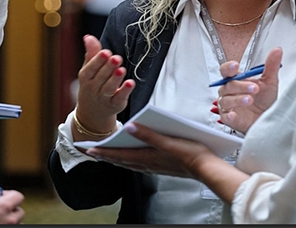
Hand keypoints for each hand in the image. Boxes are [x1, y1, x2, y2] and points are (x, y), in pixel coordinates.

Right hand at [73, 35, 134, 140]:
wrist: (92, 112)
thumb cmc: (91, 85)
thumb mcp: (89, 69)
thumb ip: (91, 53)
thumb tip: (88, 37)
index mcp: (86, 77)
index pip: (90, 68)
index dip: (98, 60)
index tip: (106, 52)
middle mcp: (93, 88)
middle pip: (101, 77)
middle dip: (108, 67)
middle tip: (116, 58)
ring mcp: (104, 98)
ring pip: (109, 88)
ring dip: (115, 79)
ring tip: (121, 69)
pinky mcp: (115, 105)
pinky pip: (119, 98)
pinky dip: (125, 91)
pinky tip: (131, 83)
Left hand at [86, 123, 214, 178]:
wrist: (207, 168)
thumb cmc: (190, 154)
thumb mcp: (168, 141)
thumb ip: (148, 134)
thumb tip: (129, 127)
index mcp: (146, 157)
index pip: (118, 155)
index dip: (102, 152)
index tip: (88, 149)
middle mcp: (147, 164)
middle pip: (120, 160)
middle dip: (105, 155)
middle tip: (91, 152)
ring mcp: (153, 166)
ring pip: (128, 162)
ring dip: (116, 158)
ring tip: (106, 154)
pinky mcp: (160, 166)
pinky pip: (138, 163)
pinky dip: (128, 159)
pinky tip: (130, 156)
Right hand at [213, 47, 281, 133]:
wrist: (268, 119)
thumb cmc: (265, 101)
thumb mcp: (270, 82)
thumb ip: (271, 66)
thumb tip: (277, 51)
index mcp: (237, 80)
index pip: (227, 71)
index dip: (229, 68)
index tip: (235, 66)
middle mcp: (230, 91)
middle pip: (228, 85)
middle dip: (241, 85)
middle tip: (254, 88)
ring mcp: (228, 104)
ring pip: (226, 99)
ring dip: (238, 99)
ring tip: (250, 100)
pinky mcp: (229, 118)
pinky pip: (225, 115)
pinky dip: (229, 115)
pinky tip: (235, 114)